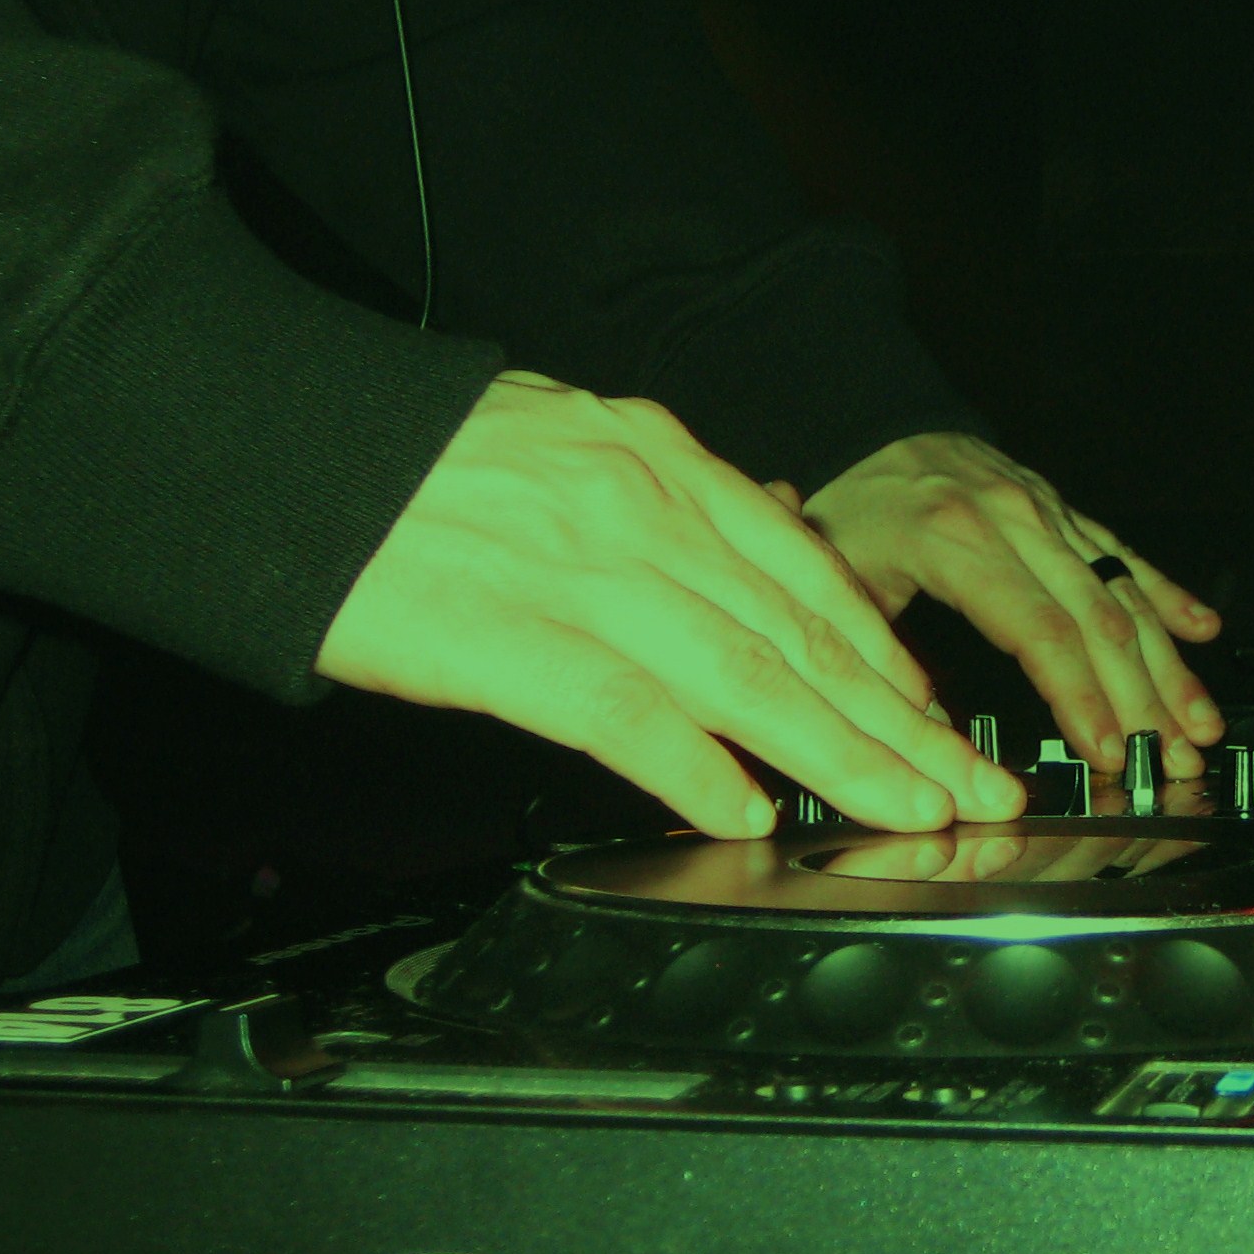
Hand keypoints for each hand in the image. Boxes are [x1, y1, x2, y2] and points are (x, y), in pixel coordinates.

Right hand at [317, 373, 1026, 835]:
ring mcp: (585, 576)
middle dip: (904, 724)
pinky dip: (701, 772)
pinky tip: (752, 814)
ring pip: (751, 680)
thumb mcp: (569, 439)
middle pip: (804, 636)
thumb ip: (668, 497)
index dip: (884, 653)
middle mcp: (646, 511)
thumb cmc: (415, 456)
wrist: (281, 443)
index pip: (806, 569)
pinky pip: (632, 719)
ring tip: (908, 813)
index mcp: (661, 459)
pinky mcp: (512, 642)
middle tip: (972, 787)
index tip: (935, 712)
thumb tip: (764, 532)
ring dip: (842, 758)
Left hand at [804, 432, 1223, 775]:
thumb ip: (883, 666)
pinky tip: (1201, 630)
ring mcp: (1045, 511)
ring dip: (1168, 665)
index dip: (1080, 697)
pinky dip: (1168, 596)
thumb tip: (924, 745)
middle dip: (1144, 700)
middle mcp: (1013, 518)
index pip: (1038, 630)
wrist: (863, 429)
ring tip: (1198, 721)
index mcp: (954, 538)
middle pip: (1097, 620)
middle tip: (1171, 757)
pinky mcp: (1062, 509)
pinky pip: (1124, 555)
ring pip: (1122, 593)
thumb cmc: (848, 513)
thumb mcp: (841, 590)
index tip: (1106, 749)